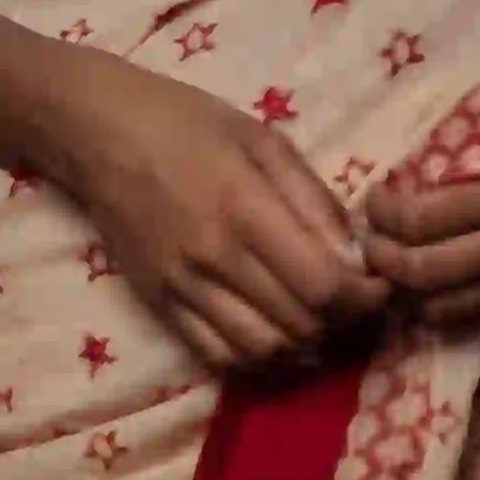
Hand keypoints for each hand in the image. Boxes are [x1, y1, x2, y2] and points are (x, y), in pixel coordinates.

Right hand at [38, 65, 389, 376]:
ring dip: (304, 345)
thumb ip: (313, 199)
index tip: (381, 285)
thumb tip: (355, 255)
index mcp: (246, 210)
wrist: (97, 133)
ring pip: (262, 350)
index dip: (365, 298)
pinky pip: (217, 355)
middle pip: (300, 323)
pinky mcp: (158, 304)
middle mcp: (214, 259)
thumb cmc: (187, 122)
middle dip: (344, 321)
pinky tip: (278, 335)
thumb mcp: (263, 139)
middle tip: (359, 302)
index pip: (323, 285)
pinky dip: (259, 357)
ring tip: (321, 321)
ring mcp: (181, 289)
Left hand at [360, 171, 479, 329]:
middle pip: (421, 270)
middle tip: (369, 240)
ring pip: (442, 305)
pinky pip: (474, 315)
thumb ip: (473, 146)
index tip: (375, 198)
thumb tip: (407, 165)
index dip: (383, 213)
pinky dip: (439, 307)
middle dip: (382, 257)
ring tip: (392, 265)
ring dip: (404, 290)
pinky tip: (428, 287)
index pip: (421, 218)